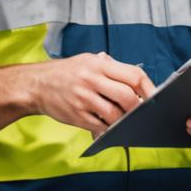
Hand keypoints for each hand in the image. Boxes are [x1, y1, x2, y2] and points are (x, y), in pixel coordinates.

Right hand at [30, 52, 154, 136]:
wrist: (36, 85)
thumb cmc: (66, 73)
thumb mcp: (88, 61)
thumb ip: (111, 69)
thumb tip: (138, 83)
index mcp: (98, 65)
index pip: (134, 75)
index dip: (149, 88)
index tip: (155, 97)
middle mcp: (91, 80)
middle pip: (128, 96)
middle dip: (138, 107)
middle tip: (140, 112)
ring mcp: (84, 99)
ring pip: (115, 114)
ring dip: (124, 120)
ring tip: (125, 120)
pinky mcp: (77, 115)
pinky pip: (100, 126)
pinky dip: (109, 129)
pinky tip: (111, 127)